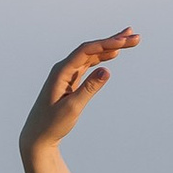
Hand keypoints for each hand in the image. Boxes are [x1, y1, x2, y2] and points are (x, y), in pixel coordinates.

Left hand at [20, 32, 137, 172]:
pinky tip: (113, 54)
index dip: (106, 44)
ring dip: (109, 47)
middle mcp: (63, 68)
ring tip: (128, 39)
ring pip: (91, 55)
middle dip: (113, 42)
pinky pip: (88, 64)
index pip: (86, 51)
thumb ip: (89, 88)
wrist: (38, 136)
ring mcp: (67, 74)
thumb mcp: (72, 108)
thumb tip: (106, 70)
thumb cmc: (52, 124)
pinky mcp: (71, 81)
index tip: (124, 42)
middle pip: (91, 49)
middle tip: (134, 36)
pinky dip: (102, 58)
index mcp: (61, 72)